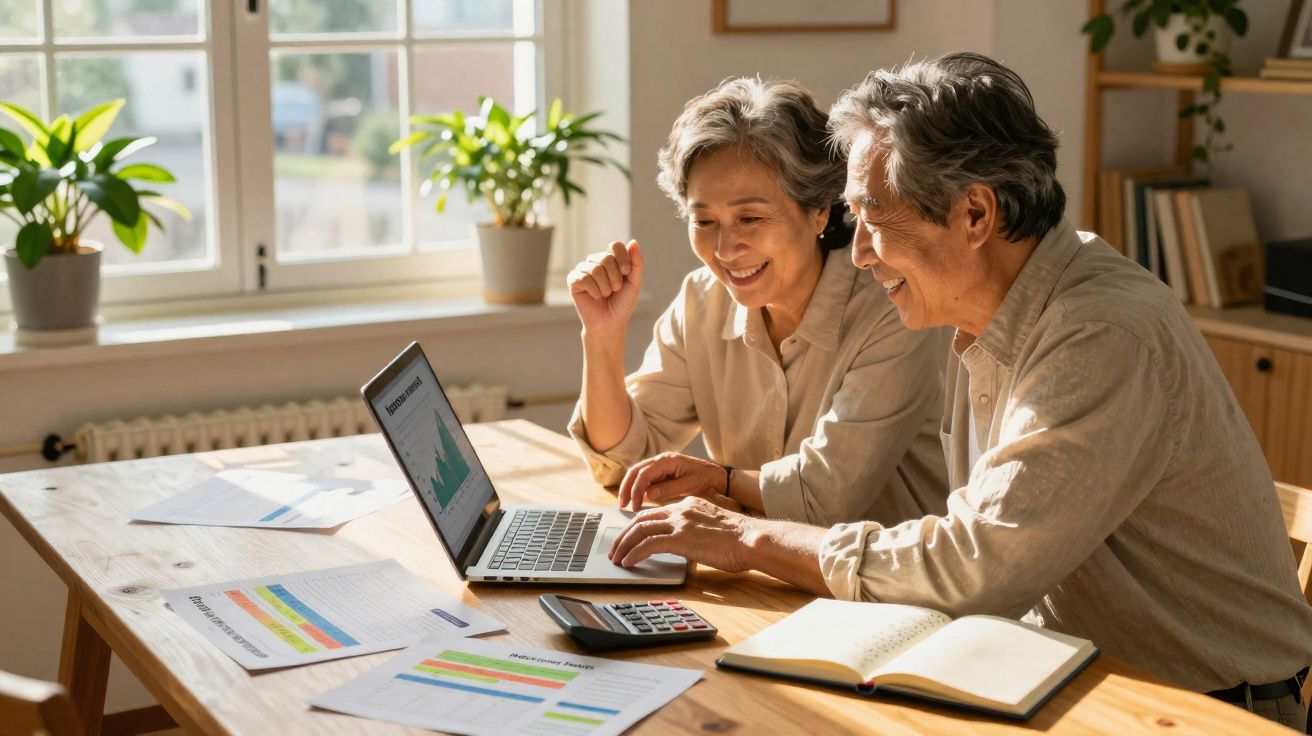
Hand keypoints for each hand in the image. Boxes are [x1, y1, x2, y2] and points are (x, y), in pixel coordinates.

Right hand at [567, 240, 643, 339]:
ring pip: (595, 269)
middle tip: (615, 290)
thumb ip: (637, 263)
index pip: (615, 245)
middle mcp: (595, 261)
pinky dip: (594, 291)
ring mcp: (583, 269)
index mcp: (610, 258)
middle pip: (606, 257)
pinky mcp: (573, 280)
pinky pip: (584, 278)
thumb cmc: (622, 303)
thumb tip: (633, 242)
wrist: (609, 323)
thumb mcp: (635, 283)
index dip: (622, 258)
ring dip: (605, 287)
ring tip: (605, 295)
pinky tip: (595, 297)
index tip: (626, 273)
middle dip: (615, 277)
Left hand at [608, 497, 754, 570]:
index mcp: (690, 505)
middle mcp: (681, 510)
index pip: (655, 512)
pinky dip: (634, 553)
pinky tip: (629, 562)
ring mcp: (679, 522)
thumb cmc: (741, 540)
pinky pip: (647, 544)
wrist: (751, 539)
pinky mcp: (679, 538)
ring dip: (624, 545)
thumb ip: (698, 530)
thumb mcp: (715, 527)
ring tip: (617, 557)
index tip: (630, 535)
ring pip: (639, 529)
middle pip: (641, 518)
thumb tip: (691, 544)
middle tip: (615, 548)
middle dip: (624, 534)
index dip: (638, 524)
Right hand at [617, 451, 727, 512]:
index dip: (636, 490)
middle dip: (626, 488)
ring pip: (637, 474)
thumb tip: (649, 494)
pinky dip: (637, 489)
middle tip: (622, 505)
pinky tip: (635, 501)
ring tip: (625, 504)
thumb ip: (669, 489)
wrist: (715, 475)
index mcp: (667, 460)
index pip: (644, 474)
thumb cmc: (705, 479)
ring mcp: (659, 465)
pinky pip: (644, 479)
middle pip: (635, 471)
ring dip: (629, 488)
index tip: (634, 506)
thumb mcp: (689, 485)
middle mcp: (660, 460)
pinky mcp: (660, 473)